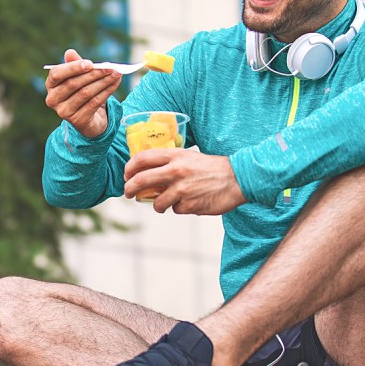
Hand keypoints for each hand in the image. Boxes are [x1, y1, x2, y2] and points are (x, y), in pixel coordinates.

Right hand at [44, 49, 121, 137]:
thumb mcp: (78, 77)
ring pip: (86, 93)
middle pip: (73, 84)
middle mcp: (53, 99)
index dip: (73, 68)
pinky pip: (94, 103)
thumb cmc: (81, 91)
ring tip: (116, 74)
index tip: (90, 63)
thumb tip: (69, 52)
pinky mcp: (77, 120)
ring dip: (103, 82)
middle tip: (110, 67)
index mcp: (51, 85)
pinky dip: (107, 91)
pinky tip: (115, 83)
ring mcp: (64, 111)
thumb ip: (75, 64)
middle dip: (94, 74)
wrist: (88, 118)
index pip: (56, 74)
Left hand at [123, 149, 246, 214]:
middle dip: (129, 189)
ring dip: (158, 205)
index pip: (142, 158)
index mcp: (175, 156)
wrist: (238, 178)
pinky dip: (180, 208)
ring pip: (157, 203)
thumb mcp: (189, 157)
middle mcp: (176, 171)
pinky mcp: (190, 205)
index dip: (129, 168)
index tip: (126, 176)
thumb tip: (147, 173)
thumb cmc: (211, 168)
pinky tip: (191, 201)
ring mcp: (182, 189)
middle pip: (141, 180)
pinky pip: (176, 210)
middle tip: (128, 194)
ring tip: (168, 202)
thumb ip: (170, 163)